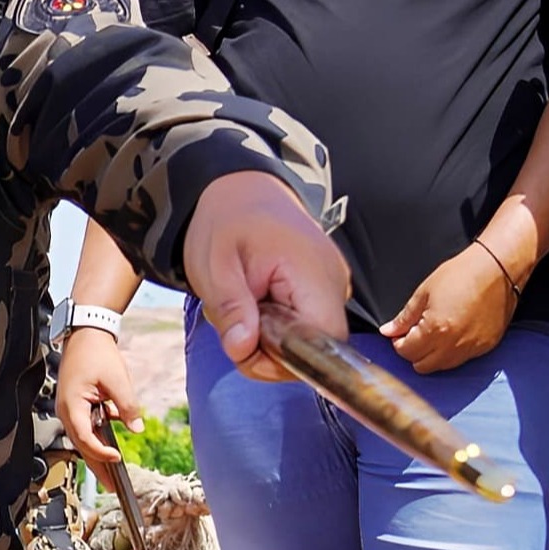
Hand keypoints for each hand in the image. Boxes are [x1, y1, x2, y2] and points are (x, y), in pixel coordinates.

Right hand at [55, 324, 147, 490]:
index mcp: (72, 406)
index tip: (116, 458)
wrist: (86, 334)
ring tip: (113, 474)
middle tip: (113, 487)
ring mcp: (70, 409)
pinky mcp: (76, 405)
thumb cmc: (97, 354)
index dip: (100, 451)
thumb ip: (127, 406)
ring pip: (84, 439)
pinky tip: (112, 445)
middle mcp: (67, 411)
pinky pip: (86, 427)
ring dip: (98, 455)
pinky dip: (98, 438)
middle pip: (82, 445)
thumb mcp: (117, 380)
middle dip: (98, 467)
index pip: (84, 438)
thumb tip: (137, 428)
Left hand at [183, 171, 356, 384]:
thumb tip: (243, 349)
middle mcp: (334, 282)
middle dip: (269, 351)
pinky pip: (305, 328)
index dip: (284, 358)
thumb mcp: (214, 266)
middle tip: (235, 319)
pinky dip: (278, 328)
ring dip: (270, 339)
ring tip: (247, 303)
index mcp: (312, 272)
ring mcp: (333, 286)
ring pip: (308, 342)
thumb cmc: (227, 222)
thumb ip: (230, 309)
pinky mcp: (324, 291)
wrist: (240, 191)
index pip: (322, 343)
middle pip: (315, 349)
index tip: (246, 340)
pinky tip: (259, 302)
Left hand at [381, 243, 516, 373]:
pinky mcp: (485, 347)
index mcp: (435, 330)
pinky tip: (453, 333)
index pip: (406, 352)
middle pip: (422, 366)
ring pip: (442, 366)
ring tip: (435, 332)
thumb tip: (388, 331)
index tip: (401, 333)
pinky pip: (462, 360)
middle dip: (414, 352)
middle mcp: (453, 345)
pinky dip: (453, 352)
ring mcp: (471, 348)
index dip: (399, 343)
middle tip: (416, 334)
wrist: (498, 269)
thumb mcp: (425, 292)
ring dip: (433, 355)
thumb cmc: (462, 274)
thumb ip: (405, 317)